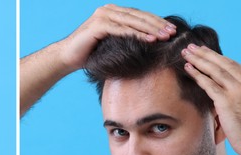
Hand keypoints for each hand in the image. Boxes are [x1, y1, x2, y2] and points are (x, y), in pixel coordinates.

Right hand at [57, 4, 176, 70]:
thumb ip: (126, 37)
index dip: (156, 22)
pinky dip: (137, 34)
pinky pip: (122, 29)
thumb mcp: (112, 42)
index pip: (139, 15)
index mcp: (113, 12)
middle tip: (173, 32)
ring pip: (133, 21)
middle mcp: (108, 10)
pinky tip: (150, 40)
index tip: (172, 30)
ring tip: (165, 36)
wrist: (67, 58)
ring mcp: (103, 16)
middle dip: (157, 24)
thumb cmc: (90, 53)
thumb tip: (150, 41)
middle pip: (138, 16)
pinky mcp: (98, 25)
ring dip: (151, 29)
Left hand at [182, 44, 240, 154]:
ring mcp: (238, 90)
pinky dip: (197, 74)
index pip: (234, 65)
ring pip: (214, 70)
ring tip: (185, 53)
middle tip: (192, 46)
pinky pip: (208, 83)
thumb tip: (235, 94)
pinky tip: (187, 68)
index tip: (205, 52)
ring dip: (198, 60)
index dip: (218, 58)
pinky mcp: (227, 100)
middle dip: (205, 54)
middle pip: (223, 63)